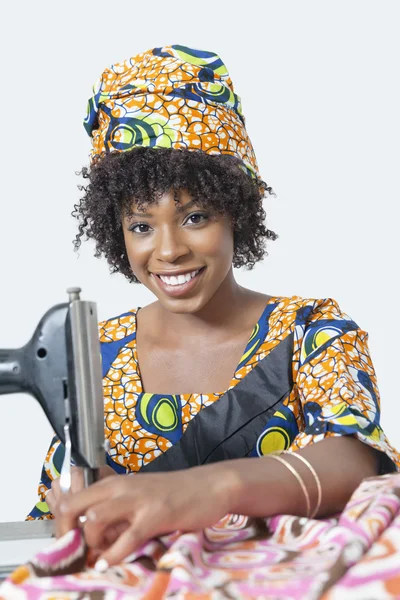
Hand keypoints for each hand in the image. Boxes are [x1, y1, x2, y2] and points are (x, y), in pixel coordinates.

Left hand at [58, 463, 236, 567]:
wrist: (209, 485)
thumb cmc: (174, 493)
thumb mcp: (139, 496)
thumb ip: (116, 512)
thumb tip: (94, 535)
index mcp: (114, 483)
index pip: (72, 498)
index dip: (62, 523)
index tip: (67, 542)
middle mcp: (120, 487)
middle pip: (74, 506)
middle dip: (67, 534)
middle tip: (76, 553)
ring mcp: (137, 500)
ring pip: (95, 520)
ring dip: (92, 543)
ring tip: (99, 554)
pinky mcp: (155, 515)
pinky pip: (126, 539)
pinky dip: (113, 555)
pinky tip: (108, 563)